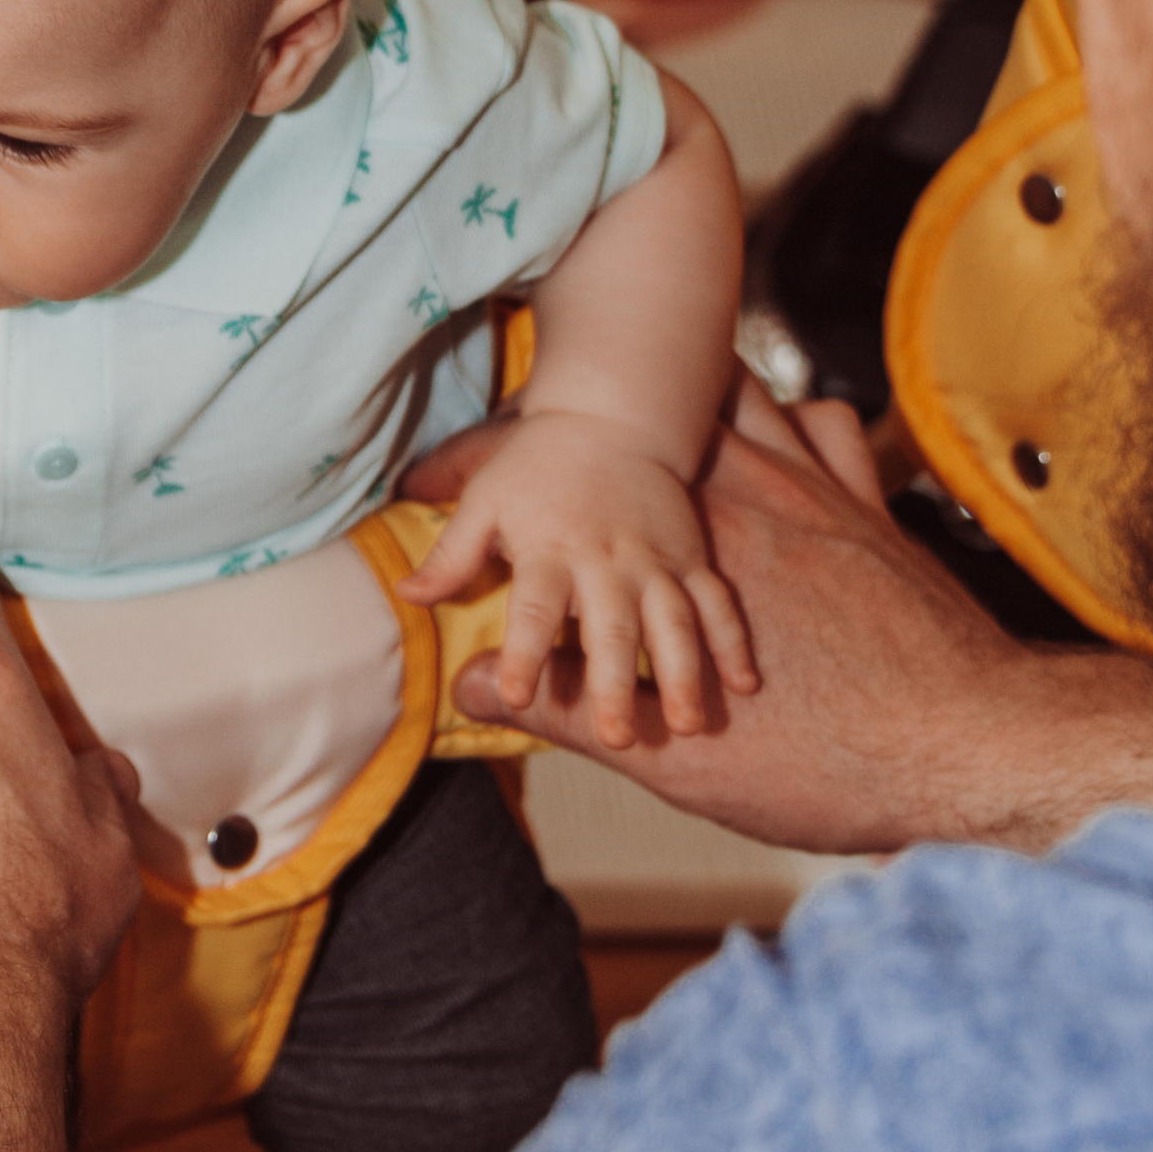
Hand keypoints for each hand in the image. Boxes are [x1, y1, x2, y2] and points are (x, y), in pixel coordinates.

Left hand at [397, 403, 755, 745]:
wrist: (610, 415)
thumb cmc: (537, 466)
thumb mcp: (484, 500)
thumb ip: (452, 555)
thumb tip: (407, 597)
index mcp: (550, 551)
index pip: (533, 610)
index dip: (524, 653)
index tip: (517, 696)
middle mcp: (606, 562)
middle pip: (612, 628)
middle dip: (615, 682)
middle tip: (619, 736)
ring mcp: (656, 562)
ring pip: (674, 622)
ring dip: (684, 673)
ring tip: (691, 724)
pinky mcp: (691, 559)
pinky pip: (717, 602)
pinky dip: (733, 641)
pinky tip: (745, 684)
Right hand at [424, 383, 1115, 856]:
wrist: (979, 746)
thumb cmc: (836, 763)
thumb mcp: (682, 761)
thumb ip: (573, 715)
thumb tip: (475, 690)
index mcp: (686, 553)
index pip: (570, 492)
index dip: (499, 473)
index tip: (450, 470)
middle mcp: (745, 496)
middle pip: (648, 419)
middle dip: (590, 410)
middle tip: (547, 402)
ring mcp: (816, 491)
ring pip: (738, 398)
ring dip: (691, 389)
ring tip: (653, 385)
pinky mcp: (872, 508)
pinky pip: (826, 426)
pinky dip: (792, 413)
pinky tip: (780, 430)